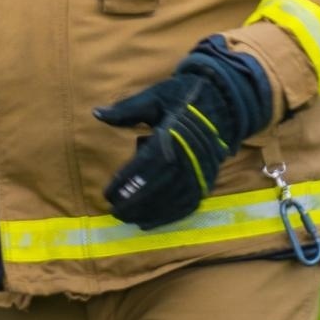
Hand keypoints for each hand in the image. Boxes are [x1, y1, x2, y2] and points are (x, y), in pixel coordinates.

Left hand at [93, 41, 270, 229]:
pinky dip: (170, 216)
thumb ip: (126, 110)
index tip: (107, 194)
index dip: (125, 184)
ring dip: (151, 214)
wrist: (222, 101)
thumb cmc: (182, 98)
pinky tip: (153, 222)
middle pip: (158, 188)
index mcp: (171, 137)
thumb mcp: (154, 97)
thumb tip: (97, 113)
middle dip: (135, 203)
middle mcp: (187, 158)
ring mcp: (200, 172)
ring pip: (173, 200)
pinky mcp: (207, 180)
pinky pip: (189, 204)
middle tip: (115, 213)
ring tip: (130, 220)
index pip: (144, 167)